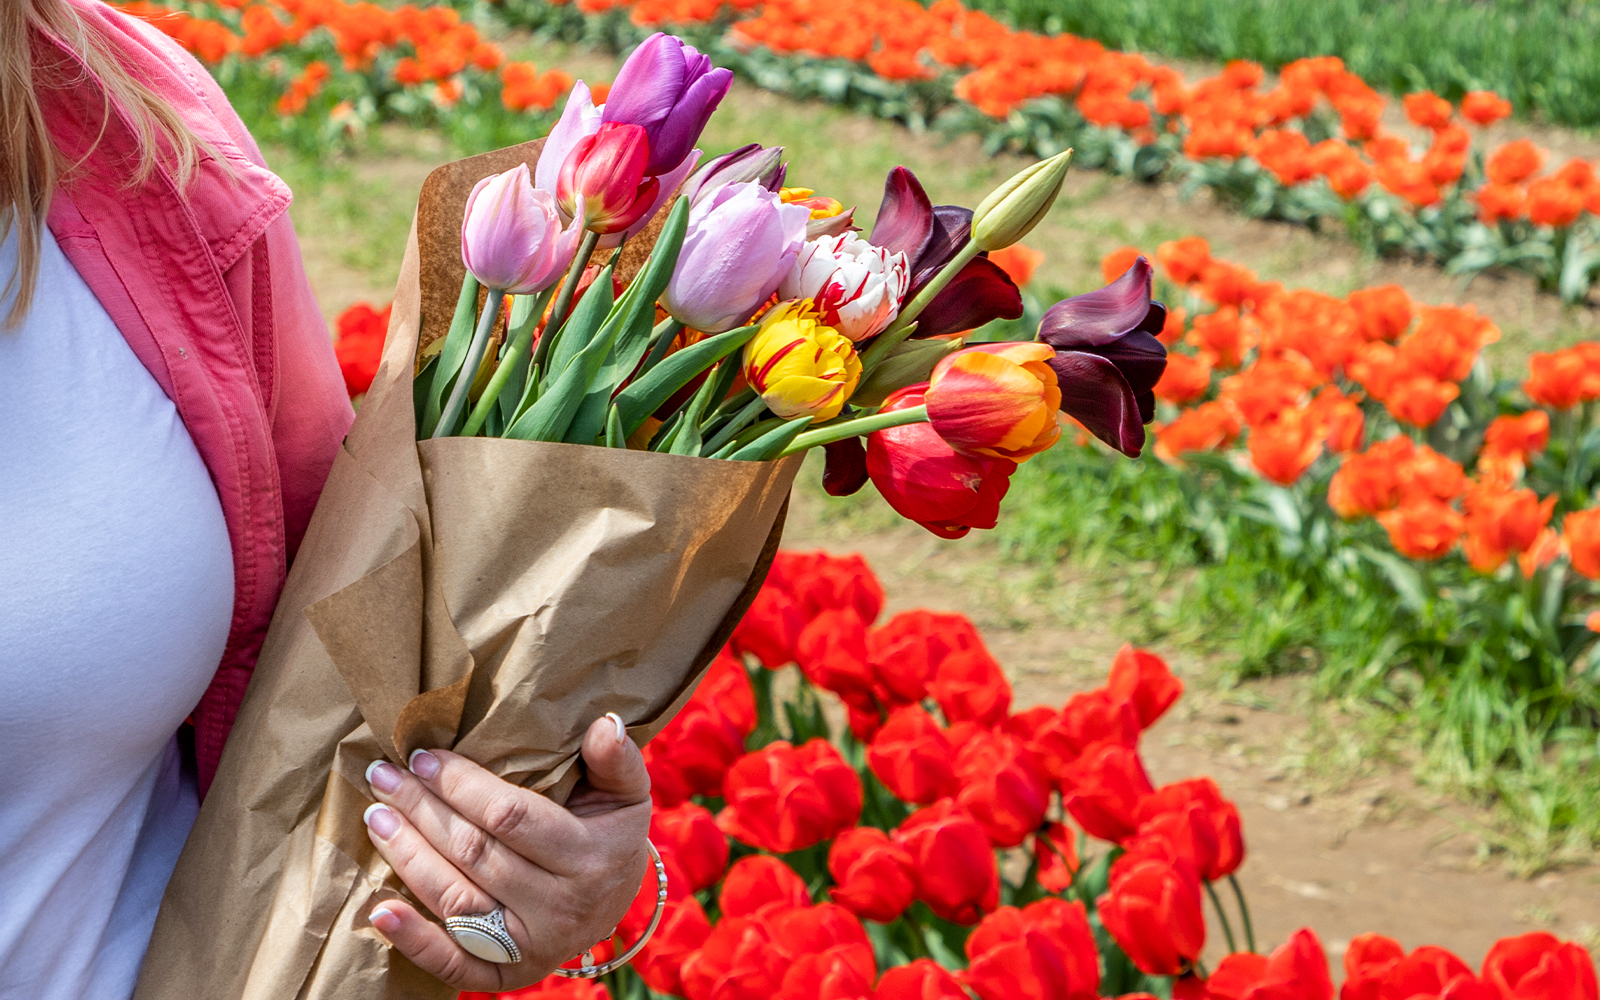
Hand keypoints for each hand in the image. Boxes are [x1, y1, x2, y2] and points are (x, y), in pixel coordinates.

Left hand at [361, 713, 651, 991]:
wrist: (615, 902)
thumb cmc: (610, 833)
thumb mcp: (625, 793)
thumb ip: (617, 759)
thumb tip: (606, 724)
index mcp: (588, 858)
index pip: (509, 817)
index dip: (460, 786)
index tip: (422, 756)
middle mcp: (559, 908)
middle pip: (474, 854)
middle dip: (421, 810)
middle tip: (383, 776)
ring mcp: (531, 947)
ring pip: (455, 899)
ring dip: (407, 856)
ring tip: (376, 818)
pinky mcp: (507, 973)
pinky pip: (454, 964)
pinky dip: (413, 940)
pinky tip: (380, 910)